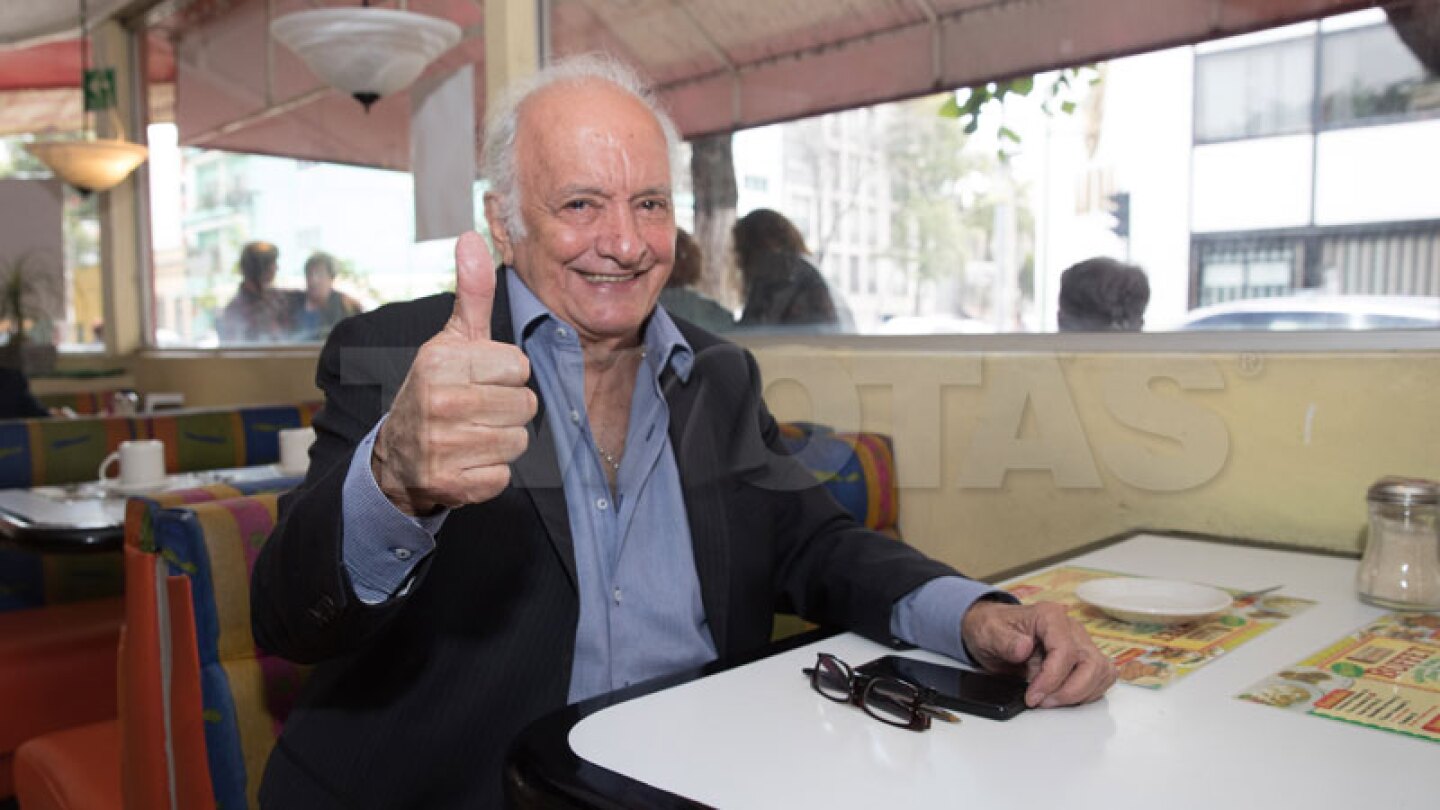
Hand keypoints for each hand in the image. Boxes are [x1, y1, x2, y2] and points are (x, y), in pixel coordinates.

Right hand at [372, 232, 537, 514]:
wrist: (396, 455)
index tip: (481, 379)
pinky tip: (467, 461)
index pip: (519, 367)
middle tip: (478, 410)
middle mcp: (439, 402)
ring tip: (473, 434)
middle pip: (525, 405)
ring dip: (502, 440)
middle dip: (508, 408)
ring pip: (518, 440)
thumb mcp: (451, 339)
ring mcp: (442, 446)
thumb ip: (471, 291)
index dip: (507, 374)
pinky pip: (504, 475)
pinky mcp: (451, 484)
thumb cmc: (437, 388)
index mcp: (442, 362)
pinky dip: (491, 472)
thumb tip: (471, 237)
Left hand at [960, 600, 1114, 707]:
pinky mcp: (1084, 658)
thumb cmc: (994, 629)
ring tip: (1051, 700)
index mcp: (1050, 616)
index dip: (1052, 679)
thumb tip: (1023, 648)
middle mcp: (1071, 628)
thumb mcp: (988, 633)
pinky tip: (1063, 696)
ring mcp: (1081, 643)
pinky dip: (1088, 692)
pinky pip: (1102, 676)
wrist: (994, 630)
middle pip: (1091, 663)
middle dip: (1069, 690)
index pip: (1066, 651)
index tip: (1033, 696)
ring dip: (1080, 693)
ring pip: (1101, 671)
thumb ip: (1004, 641)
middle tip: (1043, 702)